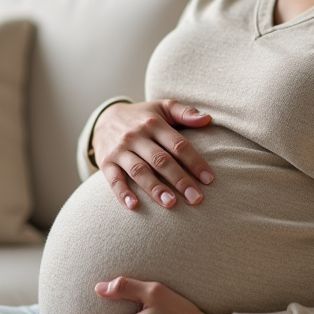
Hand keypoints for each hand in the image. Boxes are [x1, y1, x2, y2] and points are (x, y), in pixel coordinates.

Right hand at [92, 100, 213, 209]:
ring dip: (155, 188)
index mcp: (154, 123)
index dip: (195, 162)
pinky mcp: (106, 162)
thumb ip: (185, 112)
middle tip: (196, 198)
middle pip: (161, 160)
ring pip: (139, 170)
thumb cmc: (142, 116)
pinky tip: (133, 206)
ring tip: (171, 204)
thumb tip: (208, 119)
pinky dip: (122, 193)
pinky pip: (113, 179)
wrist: (104, 118)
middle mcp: (136, 136)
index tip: (209, 180)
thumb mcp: (163, 107)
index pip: (178, 144)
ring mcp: (120, 150)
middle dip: (179, 180)